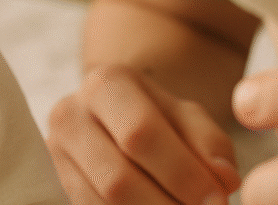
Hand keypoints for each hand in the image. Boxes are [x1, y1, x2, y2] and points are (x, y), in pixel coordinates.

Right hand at [47, 64, 240, 203]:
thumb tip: (224, 180)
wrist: (114, 122)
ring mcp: (55, 154)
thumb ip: (210, 144)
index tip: (217, 198)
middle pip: (117, 177)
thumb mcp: (187, 118)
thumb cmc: (157, 118)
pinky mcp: (53, 184)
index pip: (141, 133)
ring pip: (103, 203)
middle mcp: (70, 115)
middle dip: (167, 204)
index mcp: (106, 85)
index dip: (182, 173)